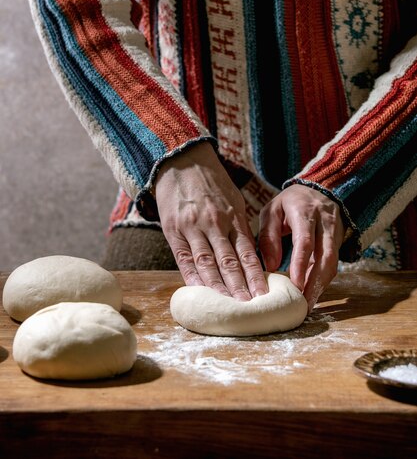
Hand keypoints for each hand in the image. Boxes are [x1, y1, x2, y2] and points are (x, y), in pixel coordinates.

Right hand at [154, 142, 267, 299]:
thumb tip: (248, 255)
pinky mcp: (174, 229)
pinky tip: (200, 291)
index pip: (247, 252)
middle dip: (240, 286)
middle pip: (229, 261)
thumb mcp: (232, 200)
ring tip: (228, 305)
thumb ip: (239, 227)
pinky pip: (184, 258)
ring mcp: (193, 226)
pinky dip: (192, 276)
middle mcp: (215, 223)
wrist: (181, 161)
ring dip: (218, 287)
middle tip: (249, 306)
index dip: (255, 275)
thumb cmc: (211, 183)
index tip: (263, 294)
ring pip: (207, 263)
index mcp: (233, 216)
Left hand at [258, 184, 344, 310]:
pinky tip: (312, 292)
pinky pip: (333, 264)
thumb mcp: (272, 211)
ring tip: (307, 303)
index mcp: (305, 211)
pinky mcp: (338, 242)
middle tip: (303, 303)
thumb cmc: (289, 203)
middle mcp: (325, 222)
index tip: (295, 285)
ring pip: (333, 263)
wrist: (318, 190)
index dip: (301, 264)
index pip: (305, 240)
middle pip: (326, 256)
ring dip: (321, 285)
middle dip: (315, 282)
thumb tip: (272, 266)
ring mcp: (335, 232)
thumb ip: (269, 236)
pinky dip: (323, 280)